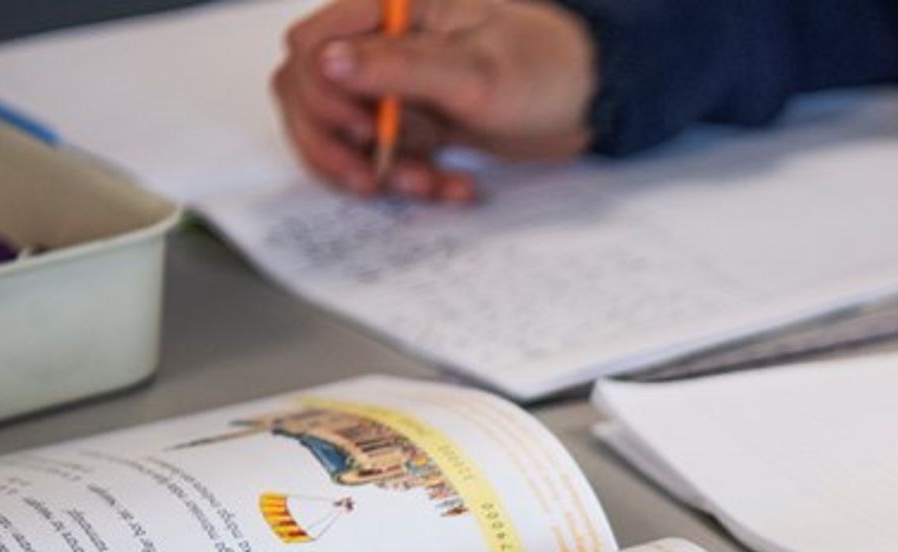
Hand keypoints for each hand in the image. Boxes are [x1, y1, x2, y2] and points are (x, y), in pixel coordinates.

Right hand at [273, 0, 597, 201]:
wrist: (589, 100)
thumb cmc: (546, 67)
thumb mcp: (477, 71)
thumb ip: (400, 66)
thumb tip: (326, 61)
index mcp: (389, 10)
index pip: (310, 45)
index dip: (320, 94)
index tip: (362, 129)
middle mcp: (380, 43)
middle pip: (308, 92)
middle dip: (337, 142)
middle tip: (378, 175)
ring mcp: (392, 85)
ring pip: (339, 132)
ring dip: (373, 169)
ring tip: (428, 185)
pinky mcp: (410, 121)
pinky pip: (380, 155)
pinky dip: (405, 179)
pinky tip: (448, 187)